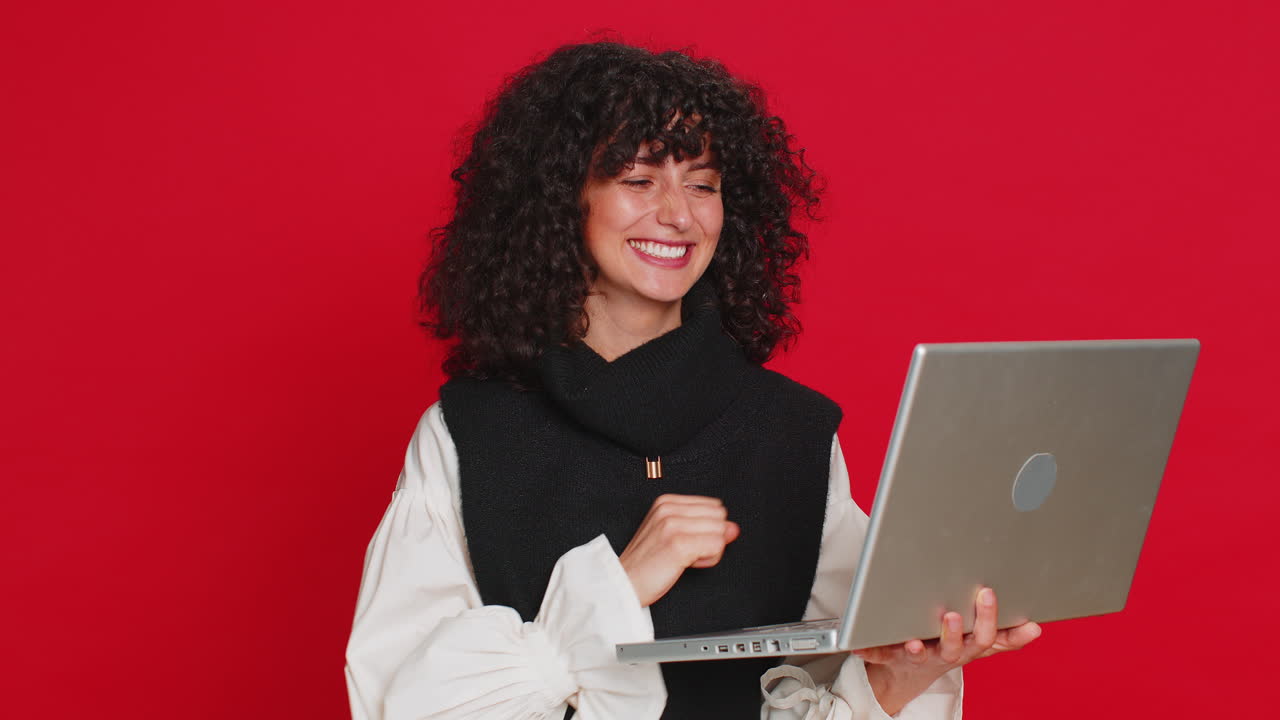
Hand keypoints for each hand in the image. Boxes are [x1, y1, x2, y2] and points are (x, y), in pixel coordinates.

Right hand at [618, 494, 740, 606]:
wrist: (624, 583)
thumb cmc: (646, 563)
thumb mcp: (672, 535)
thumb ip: (703, 527)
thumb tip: (733, 528)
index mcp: (666, 501)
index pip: (713, 506)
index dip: (706, 528)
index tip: (686, 541)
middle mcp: (669, 509)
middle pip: (720, 517)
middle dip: (709, 538)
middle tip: (685, 551)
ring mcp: (673, 525)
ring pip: (720, 532)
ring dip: (708, 551)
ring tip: (683, 558)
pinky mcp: (678, 543)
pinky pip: (716, 547)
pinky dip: (707, 560)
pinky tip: (686, 564)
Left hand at [855, 588, 1041, 714]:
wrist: (908, 673)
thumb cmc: (947, 646)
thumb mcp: (977, 642)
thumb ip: (1006, 635)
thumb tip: (1037, 628)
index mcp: (967, 646)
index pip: (988, 638)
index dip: (997, 624)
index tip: (1001, 602)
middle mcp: (945, 653)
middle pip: (958, 645)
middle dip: (961, 628)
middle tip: (965, 606)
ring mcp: (918, 656)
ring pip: (924, 653)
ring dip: (924, 643)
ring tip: (929, 628)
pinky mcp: (890, 658)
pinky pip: (878, 654)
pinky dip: (869, 649)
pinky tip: (859, 643)